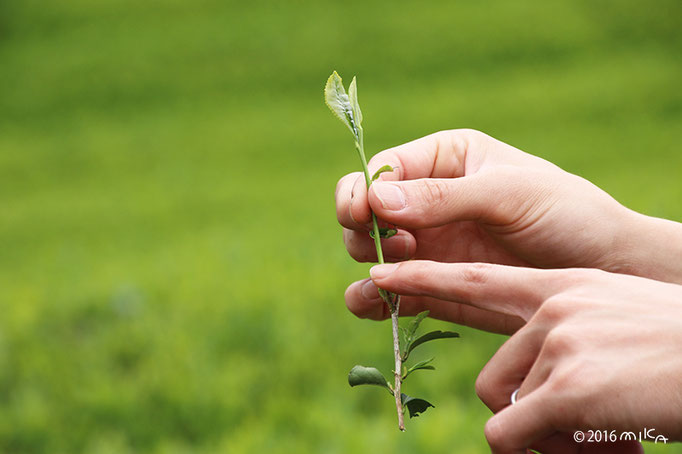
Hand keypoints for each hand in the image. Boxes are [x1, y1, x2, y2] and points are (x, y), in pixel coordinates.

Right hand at [336, 129, 681, 331]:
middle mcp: (426, 201)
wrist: (602, 270)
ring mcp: (426, 245)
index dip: (362, 190)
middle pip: (363, 209)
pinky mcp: (431, 285)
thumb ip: (443, 197)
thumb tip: (376, 199)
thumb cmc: (565, 214)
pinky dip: (370, 298)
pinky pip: (385, 291)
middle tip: (400, 245)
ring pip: (365, 250)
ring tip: (393, 270)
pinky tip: (376, 302)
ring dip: (366, 259)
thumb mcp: (508, 194)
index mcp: (443, 160)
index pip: (382, 169)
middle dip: (363, 227)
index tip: (364, 213)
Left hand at [369, 260, 681, 452]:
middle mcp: (553, 310)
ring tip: (598, 430)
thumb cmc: (677, 347)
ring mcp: (558, 346)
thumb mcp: (613, 319)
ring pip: (505, 408)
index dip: (423, 279)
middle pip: (494, 377)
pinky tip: (597, 441)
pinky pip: (513, 434)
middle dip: (524, 411)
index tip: (380, 277)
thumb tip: (524, 392)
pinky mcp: (567, 389)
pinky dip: (541, 450)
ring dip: (543, 434)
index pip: (474, 281)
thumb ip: (561, 337)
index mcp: (561, 288)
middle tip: (577, 426)